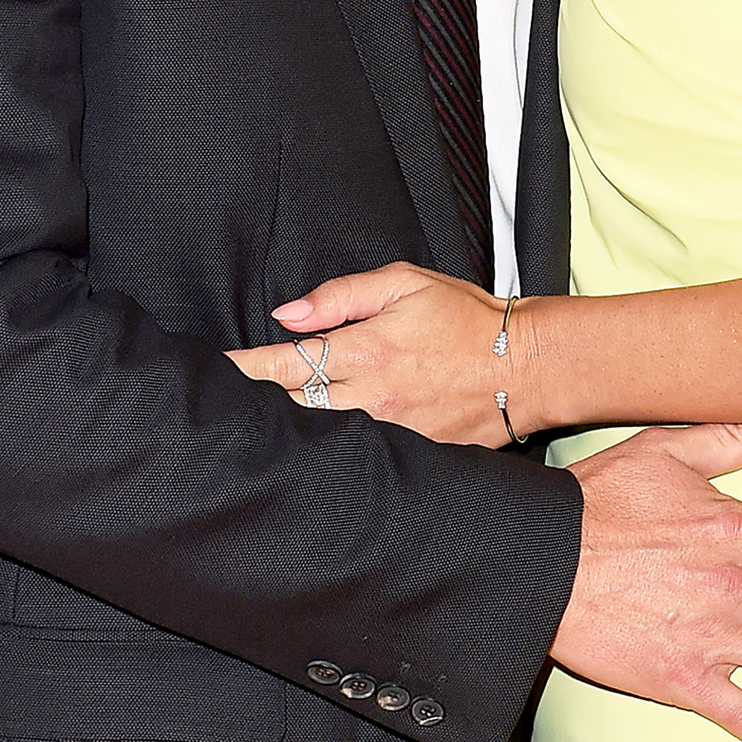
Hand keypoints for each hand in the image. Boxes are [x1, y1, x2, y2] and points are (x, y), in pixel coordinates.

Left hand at [228, 263, 520, 445]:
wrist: (526, 365)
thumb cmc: (465, 318)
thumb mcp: (404, 284)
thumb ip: (341, 295)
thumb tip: (288, 313)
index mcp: (364, 350)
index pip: (284, 364)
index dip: (242, 369)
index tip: (215, 372)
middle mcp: (371, 397)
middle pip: (292, 409)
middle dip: (256, 407)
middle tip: (222, 407)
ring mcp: (391, 433)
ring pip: (320, 438)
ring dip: (290, 433)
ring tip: (258, 433)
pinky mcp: (412, 456)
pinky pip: (361, 457)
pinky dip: (334, 454)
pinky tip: (315, 455)